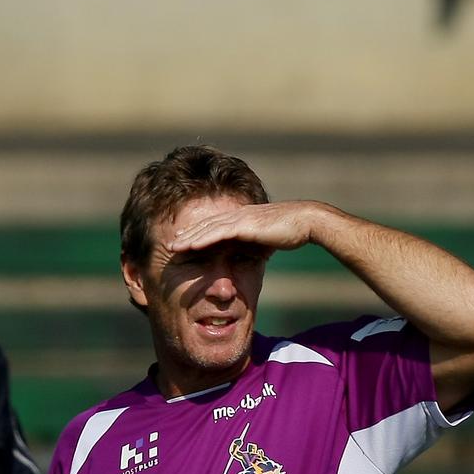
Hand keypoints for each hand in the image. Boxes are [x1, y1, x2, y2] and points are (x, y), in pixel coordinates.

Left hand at [168, 201, 327, 254]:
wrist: (305, 222)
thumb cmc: (289, 232)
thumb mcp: (265, 241)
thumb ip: (251, 246)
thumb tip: (244, 257)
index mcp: (240, 218)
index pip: (212, 225)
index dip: (194, 233)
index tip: (180, 241)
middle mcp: (236, 215)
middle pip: (204, 225)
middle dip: (185, 235)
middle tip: (168, 244)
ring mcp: (239, 218)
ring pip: (207, 228)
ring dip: (188, 238)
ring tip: (172, 246)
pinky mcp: (244, 224)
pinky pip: (218, 232)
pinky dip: (203, 238)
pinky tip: (190, 245)